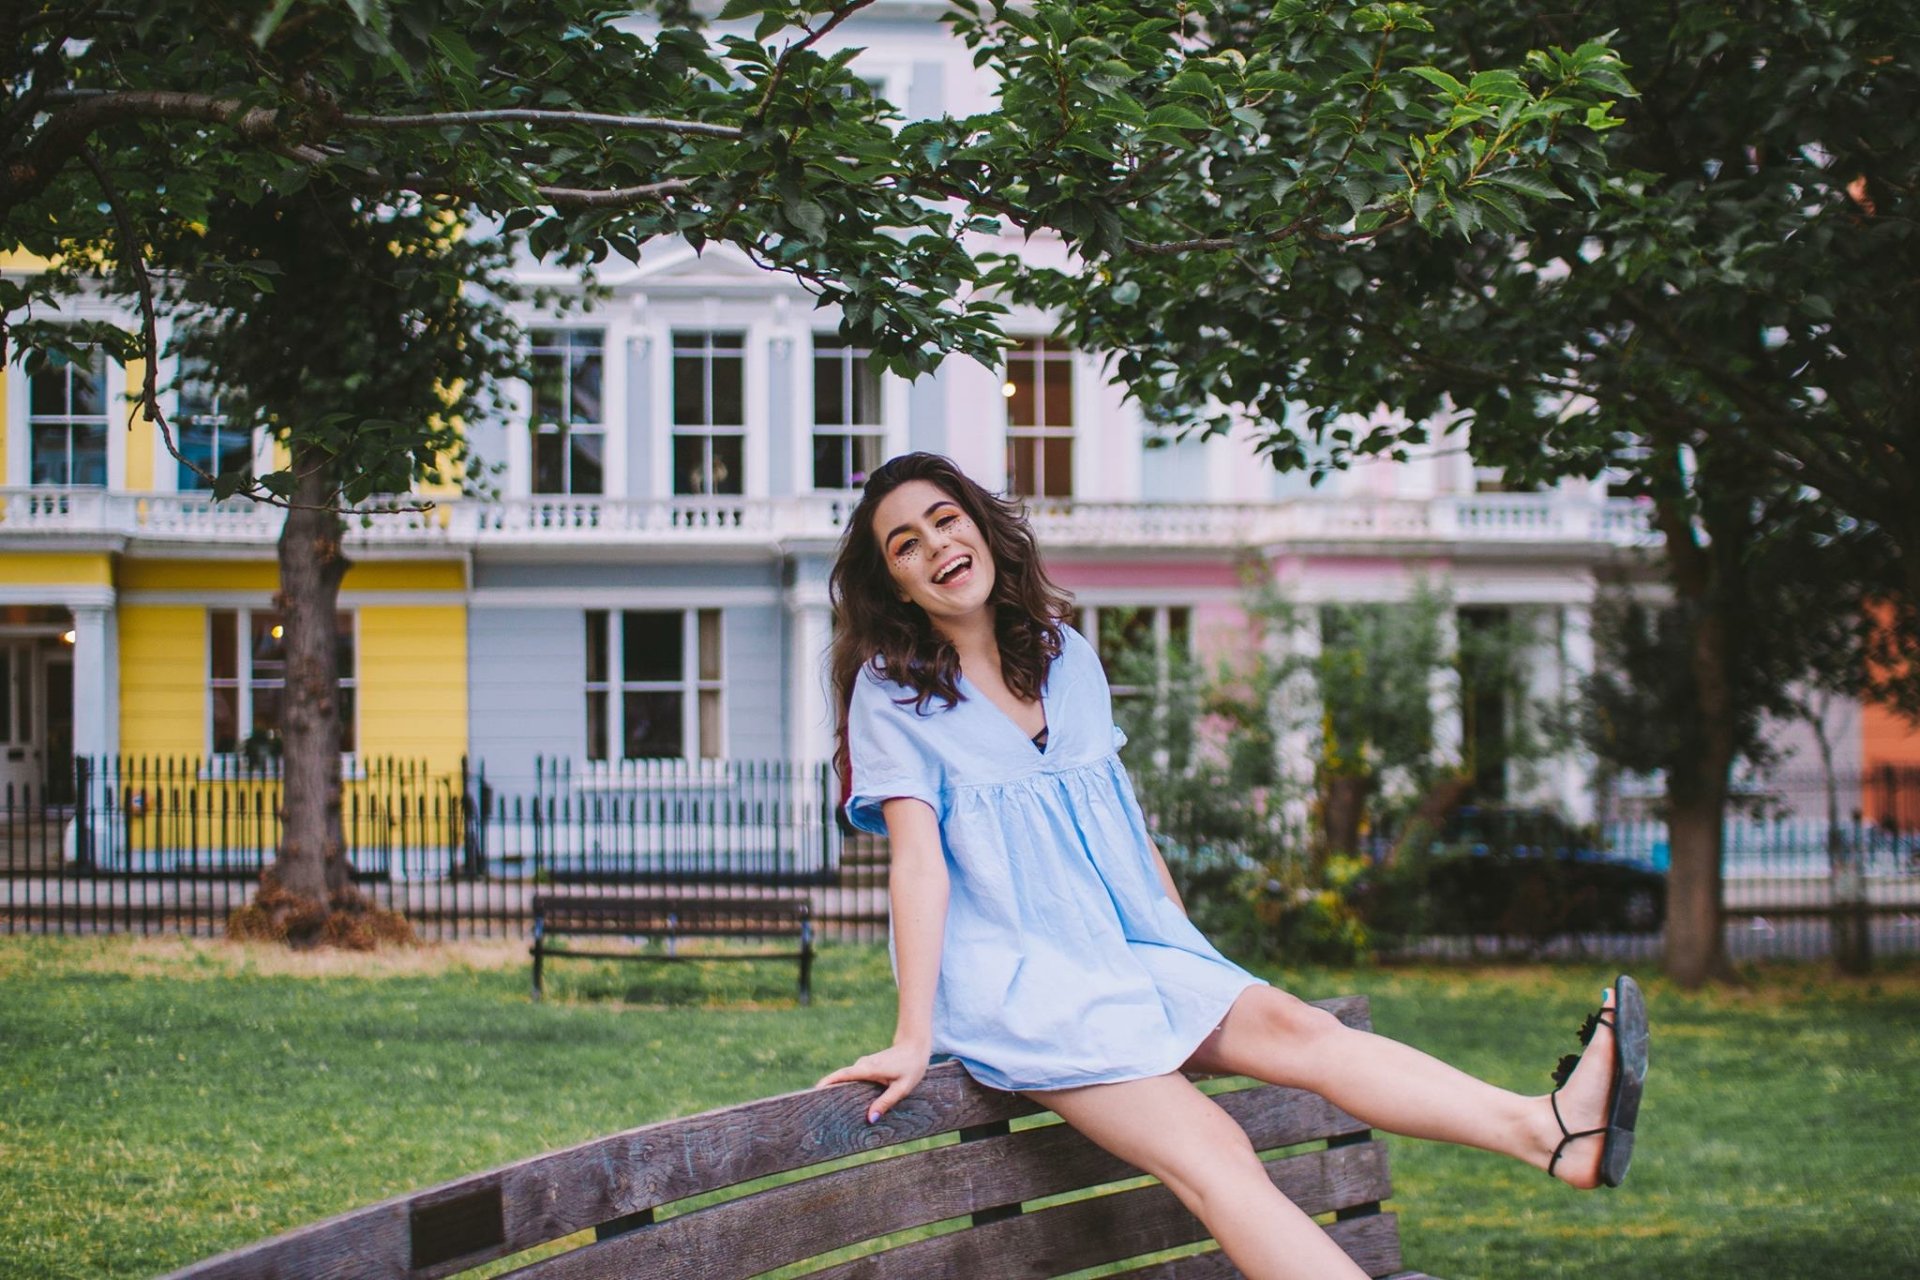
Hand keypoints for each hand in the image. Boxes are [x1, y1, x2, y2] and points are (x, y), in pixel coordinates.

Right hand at [813, 1041, 929, 1123]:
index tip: (815, 1090)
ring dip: (840, 1090)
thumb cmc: (911, 1067)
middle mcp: (863, 1065)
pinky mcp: (867, 1066)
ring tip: (831, 1108)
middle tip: (819, 1107)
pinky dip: (849, 1087)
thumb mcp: (902, 1088)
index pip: (843, 1074)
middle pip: (841, 1077)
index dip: (828, 1081)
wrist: (915, 1046)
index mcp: (868, 1069)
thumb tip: (870, 1119)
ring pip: (848, 1078)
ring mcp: (864, 1064)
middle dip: (830, 1090)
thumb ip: (886, 1102)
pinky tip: (848, 1101)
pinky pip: (854, 1078)